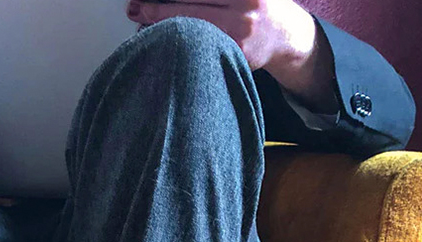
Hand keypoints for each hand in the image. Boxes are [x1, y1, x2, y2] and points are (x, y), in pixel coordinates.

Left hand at [125, 0, 336, 109]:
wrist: (285, 35)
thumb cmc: (256, 5)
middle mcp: (244, 8)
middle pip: (192, 5)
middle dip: (159, 7)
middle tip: (135, 7)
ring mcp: (241, 34)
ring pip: (194, 28)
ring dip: (164, 26)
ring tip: (141, 22)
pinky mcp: (238, 57)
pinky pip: (202, 49)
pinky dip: (180, 44)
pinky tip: (163, 41)